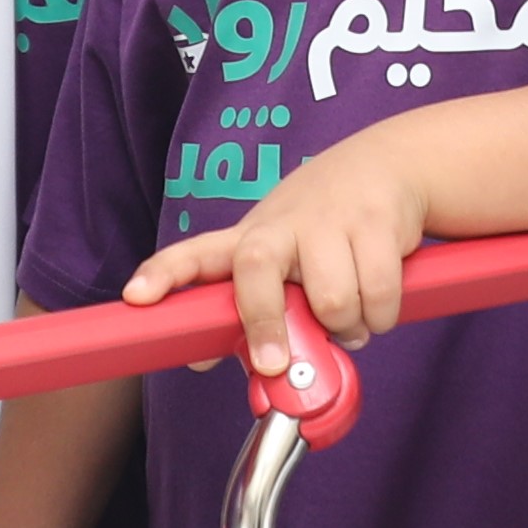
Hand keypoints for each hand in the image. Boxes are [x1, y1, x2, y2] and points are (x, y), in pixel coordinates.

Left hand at [130, 131, 439, 374]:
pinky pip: (378, 296)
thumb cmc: (326, 225)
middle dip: (266, 324)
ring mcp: (328, 219)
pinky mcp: (374, 222)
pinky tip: (377, 303)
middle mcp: (281, 224)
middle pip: (256, 271)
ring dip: (348, 327)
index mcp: (251, 238)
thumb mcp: (283, 255)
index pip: (195, 254)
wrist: (391, 163)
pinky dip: (381, 316)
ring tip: (352, 317)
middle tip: (275, 363)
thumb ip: (249, 308)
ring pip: (332, 302)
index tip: (137, 297)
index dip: (163, 274)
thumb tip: (201, 362)